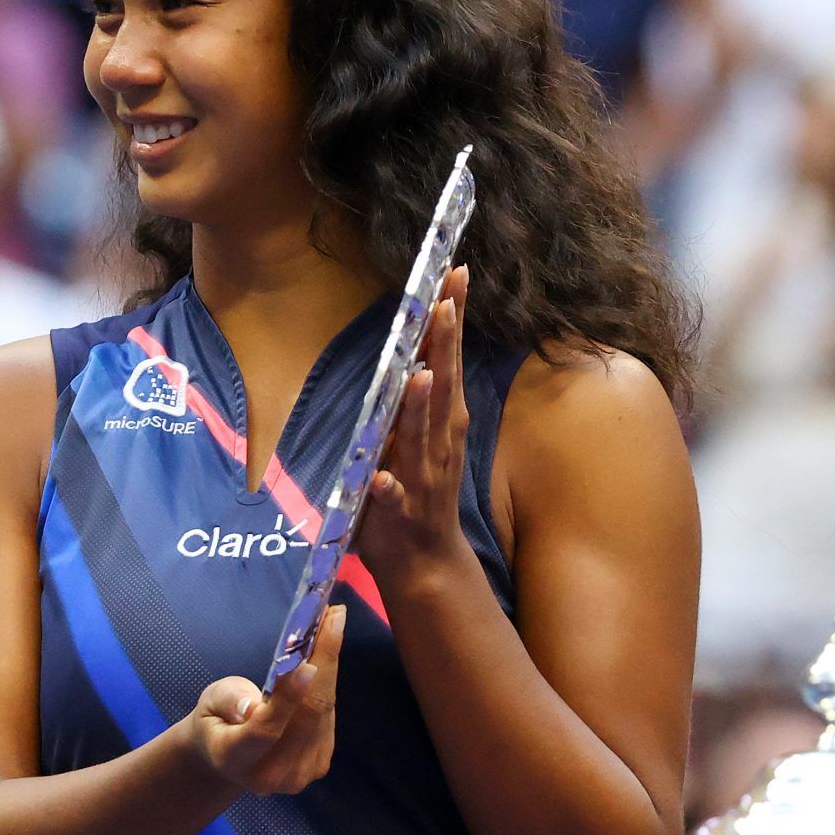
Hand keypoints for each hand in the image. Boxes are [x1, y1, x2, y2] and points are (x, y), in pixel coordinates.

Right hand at [187, 606, 344, 793]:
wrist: (228, 760)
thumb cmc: (215, 721)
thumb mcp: (209, 701)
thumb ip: (228, 700)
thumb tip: (252, 705)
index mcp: (235, 758)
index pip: (266, 729)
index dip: (288, 698)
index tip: (306, 664)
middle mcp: (271, 773)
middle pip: (306, 716)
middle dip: (324, 663)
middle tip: (333, 617)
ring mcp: (299, 775)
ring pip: (323, 714)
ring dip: (330, 666)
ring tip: (333, 623)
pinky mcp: (318, 766)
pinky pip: (327, 718)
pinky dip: (328, 684)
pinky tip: (326, 656)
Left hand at [364, 265, 473, 586]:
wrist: (425, 561)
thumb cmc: (417, 488)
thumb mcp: (420, 433)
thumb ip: (419, 393)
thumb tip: (417, 341)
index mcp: (441, 418)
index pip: (447, 357)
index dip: (452, 317)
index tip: (455, 273)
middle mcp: (438, 441)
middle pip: (443, 384)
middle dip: (445, 344)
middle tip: (445, 301)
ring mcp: (422, 476)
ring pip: (421, 436)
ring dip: (421, 408)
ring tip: (422, 374)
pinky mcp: (399, 511)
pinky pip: (391, 497)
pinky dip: (387, 487)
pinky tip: (379, 475)